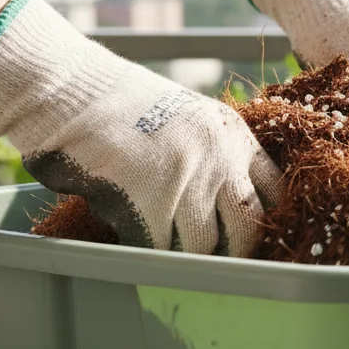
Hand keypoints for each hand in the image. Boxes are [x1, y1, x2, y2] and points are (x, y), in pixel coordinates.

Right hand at [0, 0, 283, 256]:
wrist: (73, 91)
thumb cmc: (126, 106)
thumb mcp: (191, 117)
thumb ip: (218, 152)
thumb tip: (233, 202)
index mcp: (233, 135)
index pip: (274, 190)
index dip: (266, 216)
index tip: (252, 229)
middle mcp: (219, 159)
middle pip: (248, 227)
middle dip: (236, 249)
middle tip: (218, 256)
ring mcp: (186, 183)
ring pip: (203, 245)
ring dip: (186, 251)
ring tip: (168, 240)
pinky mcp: (149, 204)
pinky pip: (161, 246)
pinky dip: (150, 248)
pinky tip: (137, 231)